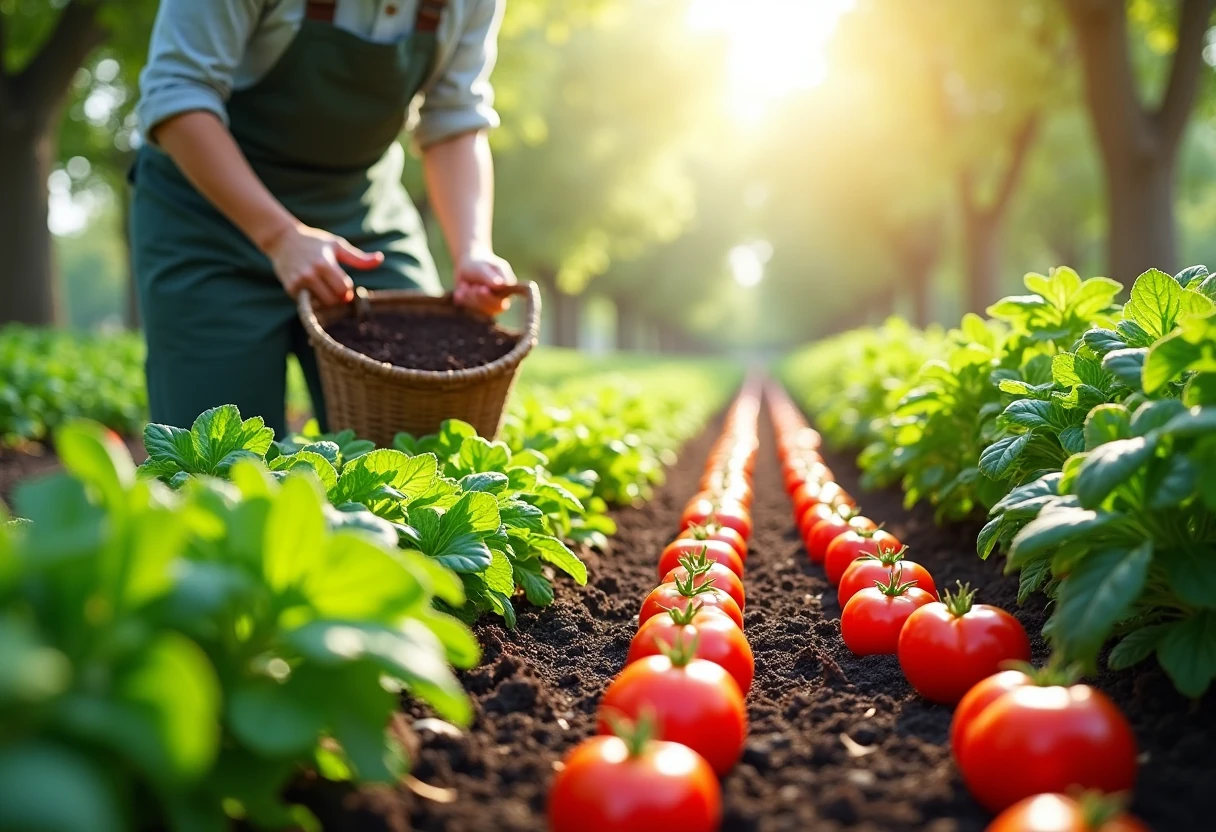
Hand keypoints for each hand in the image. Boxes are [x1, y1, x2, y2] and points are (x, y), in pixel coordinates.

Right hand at [263, 223, 384, 305]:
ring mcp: (298, 282)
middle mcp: (310, 274)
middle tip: (334, 288)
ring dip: (326, 299)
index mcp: (324, 263)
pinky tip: (311, 288)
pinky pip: (308, 304)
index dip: (347, 289)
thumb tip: (380, 259)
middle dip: (337, 297)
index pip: (344, 289)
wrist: (282, 239)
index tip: (343, 283)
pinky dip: (313, 299)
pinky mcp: (290, 288)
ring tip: (323, 287)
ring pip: (320, 304)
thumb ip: (358, 258)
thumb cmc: (314, 241)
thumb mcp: (337, 245)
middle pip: (332, 300)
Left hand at [453, 249, 517, 316]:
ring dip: (469, 298)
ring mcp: (491, 308)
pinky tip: (460, 292)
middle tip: (472, 287)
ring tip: (464, 284)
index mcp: (508, 288)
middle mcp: (502, 300)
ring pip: (481, 312)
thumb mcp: (483, 267)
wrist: (467, 267)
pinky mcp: (479, 311)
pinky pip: (470, 312)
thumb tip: (502, 285)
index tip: (482, 289)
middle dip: (480, 298)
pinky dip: (463, 301)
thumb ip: (491, 277)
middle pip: (494, 308)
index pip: (504, 300)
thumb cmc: (478, 264)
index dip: (491, 298)